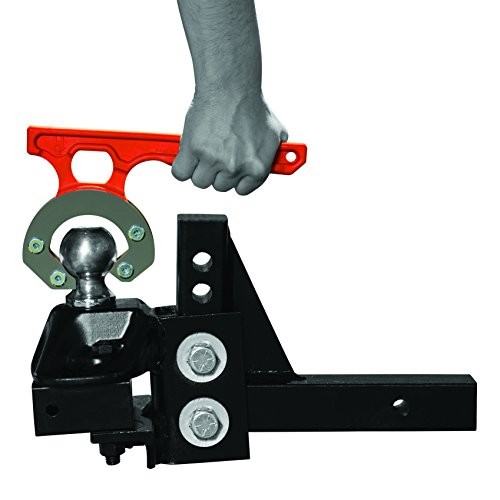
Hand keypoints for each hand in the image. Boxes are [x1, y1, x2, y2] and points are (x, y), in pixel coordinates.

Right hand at [172, 91, 287, 194]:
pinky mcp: (193, 150)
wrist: (231, 86)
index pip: (242, 190)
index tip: (231, 172)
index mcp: (257, 168)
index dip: (235, 180)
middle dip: (217, 172)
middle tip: (217, 153)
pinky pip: (180, 173)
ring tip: (204, 149)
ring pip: (199, 181)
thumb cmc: (251, 105)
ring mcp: (213, 160)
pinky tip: (188, 154)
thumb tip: (280, 161)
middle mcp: (235, 167)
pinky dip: (181, 166)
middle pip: (219, 186)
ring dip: (199, 169)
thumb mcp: (275, 132)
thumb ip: (275, 152)